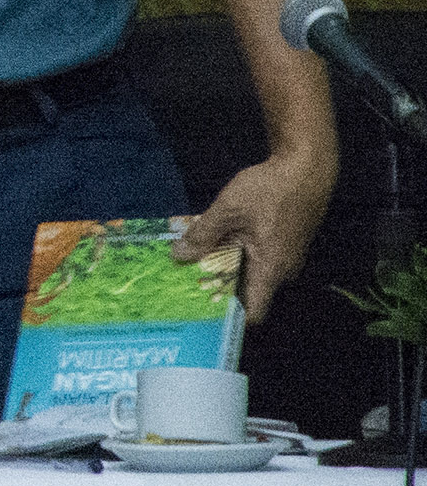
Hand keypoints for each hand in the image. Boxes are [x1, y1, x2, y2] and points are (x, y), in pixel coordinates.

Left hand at [172, 146, 337, 324]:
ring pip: (254, 274)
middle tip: (187, 285)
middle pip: (250, 293)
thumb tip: (178, 256)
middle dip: (221, 290)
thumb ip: (203, 235)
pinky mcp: (287, 245)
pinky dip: (241, 256)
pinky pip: (261, 260)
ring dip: (229, 270)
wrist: (307, 167)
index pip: (254, 312)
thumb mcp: (228, 209)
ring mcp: (288, 258)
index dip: (230, 318)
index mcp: (271, 269)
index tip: (202, 314)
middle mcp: (284, 271)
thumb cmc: (270, 190)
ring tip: (197, 264)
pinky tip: (219, 244)